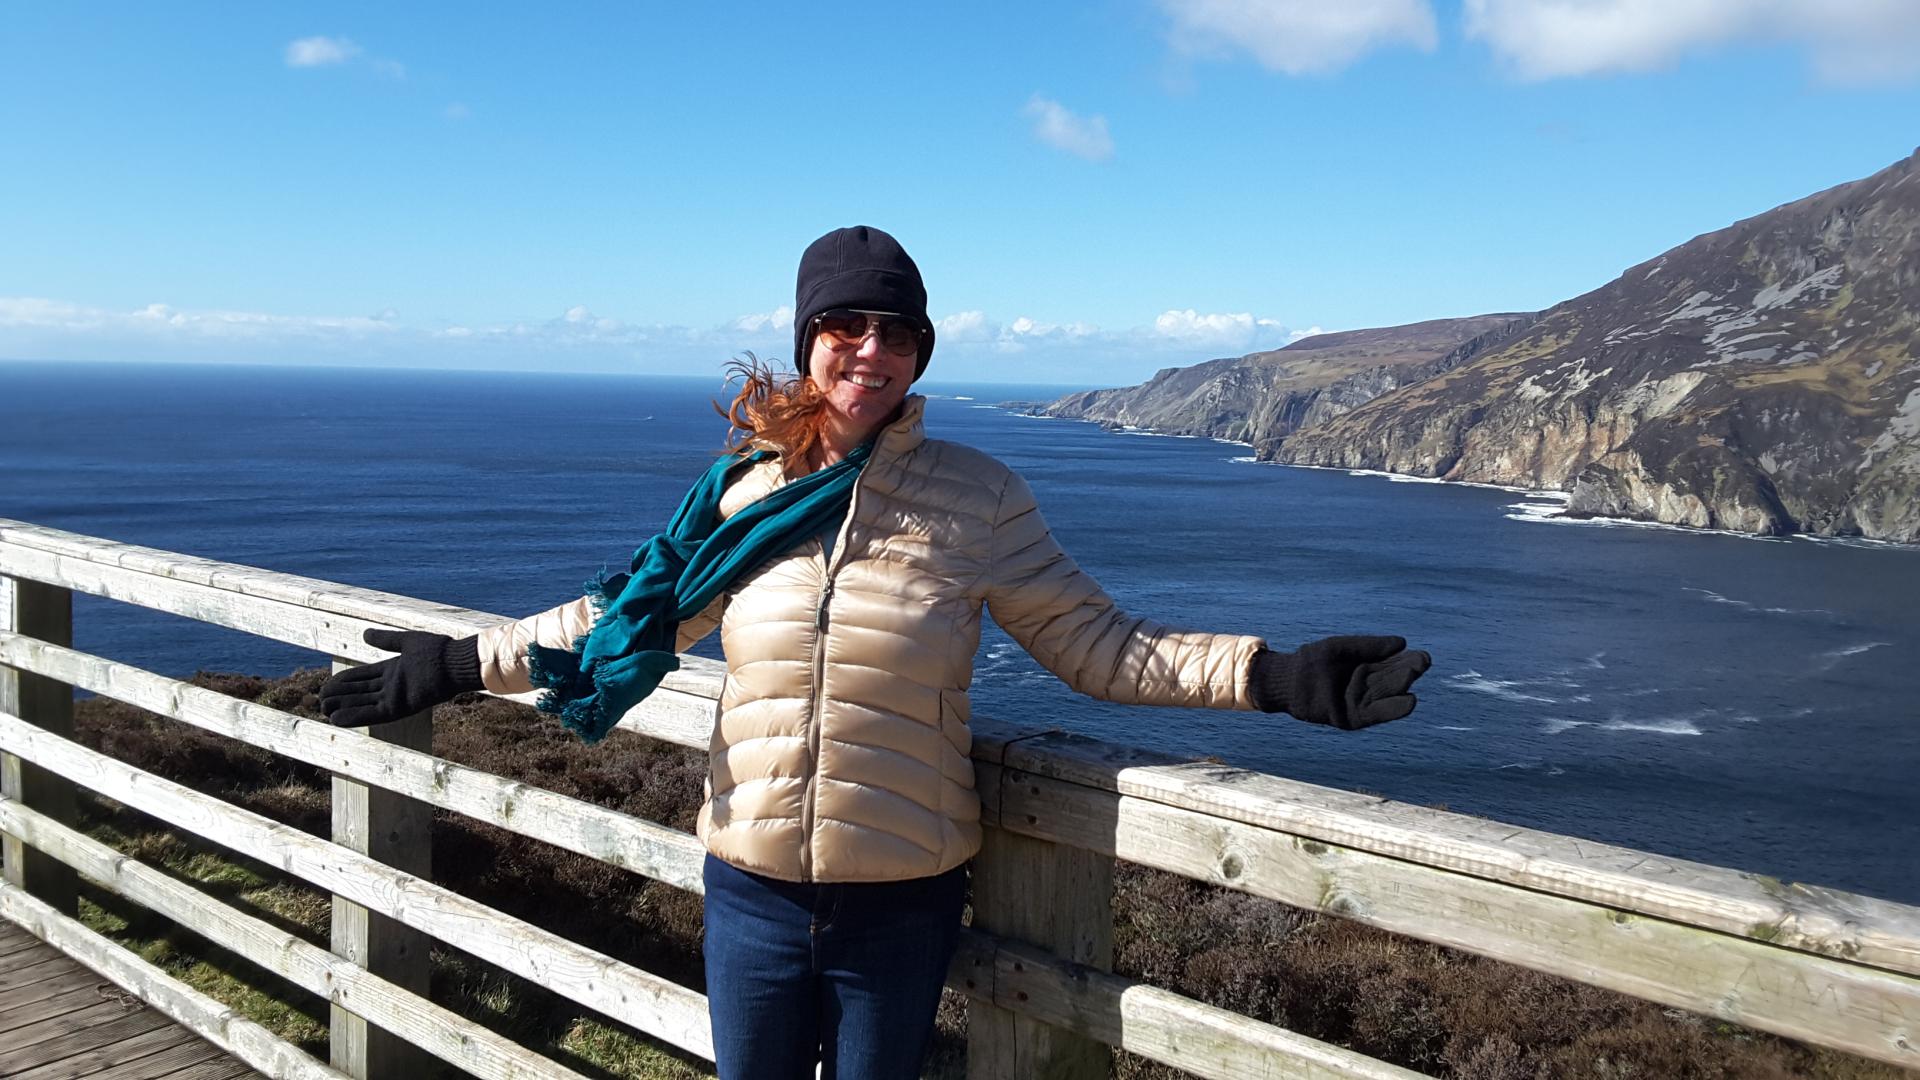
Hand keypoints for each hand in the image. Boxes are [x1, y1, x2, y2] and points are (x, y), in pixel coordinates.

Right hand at [318, 629, 482, 727]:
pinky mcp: (400, 707)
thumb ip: (386, 640)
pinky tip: (337, 719)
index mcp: (393, 670)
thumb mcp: (407, 642)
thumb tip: (365, 634)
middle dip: (339, 696)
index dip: (344, 681)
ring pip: (362, 704)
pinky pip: (373, 714)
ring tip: (323, 710)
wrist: (456, 661)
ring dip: (343, 707)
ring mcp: (396, 697)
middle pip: (359, 692)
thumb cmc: (438, 650)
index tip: (326, 684)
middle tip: (319, 699)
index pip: (362, 677)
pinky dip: (355, 716)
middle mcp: (392, 686)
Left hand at [1251, 635, 1431, 729]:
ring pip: (1387, 695)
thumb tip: (1402, 643)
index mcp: (1366, 668)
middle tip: (1422, 662)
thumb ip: (1369, 646)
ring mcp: (1360, 703)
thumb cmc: (1312, 660)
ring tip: (1415, 674)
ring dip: (1403, 687)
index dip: (1408, 661)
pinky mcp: (1352, 718)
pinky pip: (1376, 716)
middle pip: (1393, 680)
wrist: (1287, 679)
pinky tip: (1409, 701)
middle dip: (1408, 672)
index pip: (1393, 665)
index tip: (1422, 656)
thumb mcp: (1342, 647)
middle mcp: (1367, 687)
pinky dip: (1393, 710)